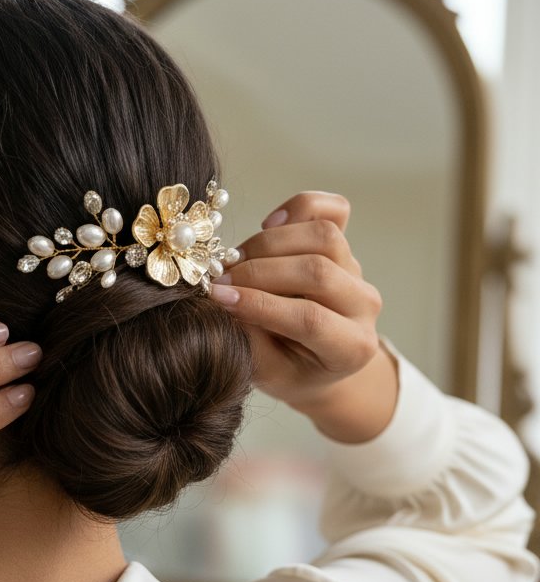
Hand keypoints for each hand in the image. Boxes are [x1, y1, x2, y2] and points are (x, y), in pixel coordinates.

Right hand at [209, 192, 386, 420]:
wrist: (315, 363)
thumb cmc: (288, 370)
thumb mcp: (266, 373)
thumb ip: (249, 340)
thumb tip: (220, 300)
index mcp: (351, 347)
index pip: (311, 319)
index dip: (260, 304)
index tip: (218, 297)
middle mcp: (363, 306)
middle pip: (317, 270)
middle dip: (258, 271)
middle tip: (220, 280)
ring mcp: (356, 272)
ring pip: (323, 235)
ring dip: (269, 243)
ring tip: (237, 260)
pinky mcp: (344, 246)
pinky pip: (333, 210)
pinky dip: (298, 209)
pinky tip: (269, 224)